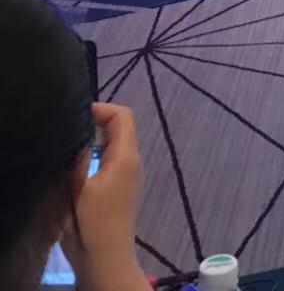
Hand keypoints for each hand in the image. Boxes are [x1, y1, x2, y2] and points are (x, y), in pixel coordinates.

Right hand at [62, 104, 147, 289]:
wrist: (106, 258)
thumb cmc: (92, 223)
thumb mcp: (78, 188)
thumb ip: (78, 157)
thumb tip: (78, 131)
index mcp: (126, 157)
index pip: (123, 116)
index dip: (101, 109)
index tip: (75, 114)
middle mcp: (133, 161)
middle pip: (121, 127)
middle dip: (96, 121)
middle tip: (68, 127)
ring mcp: (129, 174)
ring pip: (116, 142)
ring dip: (95, 137)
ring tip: (68, 142)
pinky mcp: (121, 186)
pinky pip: (113, 157)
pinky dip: (97, 151)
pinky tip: (77, 162)